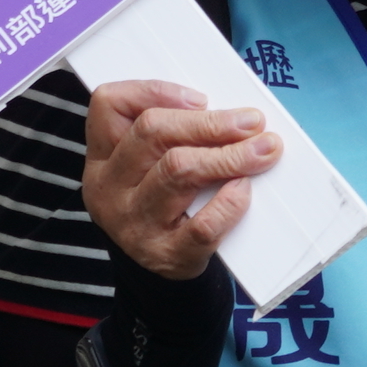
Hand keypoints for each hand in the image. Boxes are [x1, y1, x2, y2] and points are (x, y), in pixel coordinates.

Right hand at [78, 79, 282, 279]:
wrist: (158, 275)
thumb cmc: (161, 205)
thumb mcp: (146, 167)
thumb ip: (171, 134)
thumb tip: (227, 112)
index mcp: (102, 158)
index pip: (108, 105)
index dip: (154, 91)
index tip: (201, 98)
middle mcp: (110, 188)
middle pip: (153, 133)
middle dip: (209, 123)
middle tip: (251, 122)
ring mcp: (134, 224)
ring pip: (178, 171)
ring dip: (228, 156)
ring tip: (264, 150)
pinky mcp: (166, 255)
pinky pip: (202, 225)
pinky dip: (229, 203)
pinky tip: (245, 189)